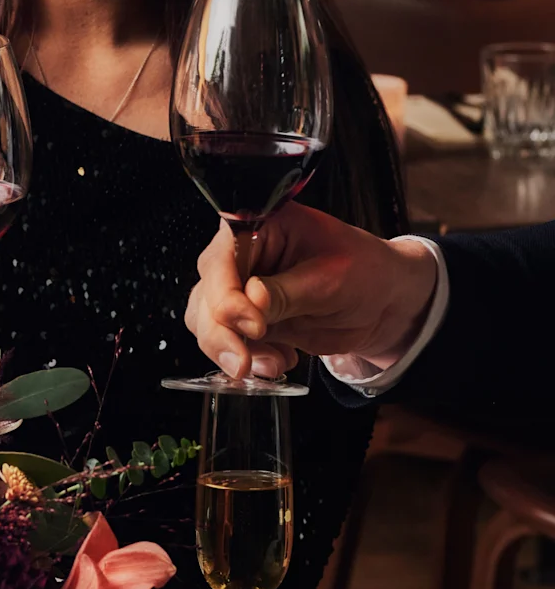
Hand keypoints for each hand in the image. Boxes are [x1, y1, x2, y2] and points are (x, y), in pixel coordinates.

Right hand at [184, 204, 439, 380]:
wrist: (383, 302)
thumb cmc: (365, 271)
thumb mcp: (331, 278)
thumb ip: (287, 293)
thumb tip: (250, 302)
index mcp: (260, 226)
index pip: (223, 257)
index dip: (227, 294)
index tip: (254, 324)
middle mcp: (242, 255)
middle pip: (207, 293)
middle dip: (221, 333)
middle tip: (244, 361)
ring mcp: (240, 289)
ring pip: (206, 321)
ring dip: (231, 350)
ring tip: (274, 362)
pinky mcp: (246, 319)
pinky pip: (226, 342)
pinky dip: (247, 359)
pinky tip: (280, 360)